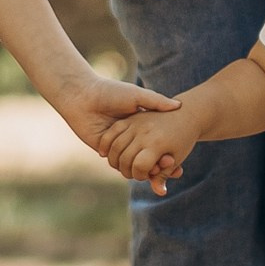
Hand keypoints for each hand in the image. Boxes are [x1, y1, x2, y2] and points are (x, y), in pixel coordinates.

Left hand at [57, 74, 180, 160]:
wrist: (83, 96)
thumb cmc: (111, 92)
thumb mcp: (137, 95)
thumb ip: (156, 102)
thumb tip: (178, 105)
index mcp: (137, 123)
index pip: (157, 140)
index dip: (169, 147)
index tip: (181, 153)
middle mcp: (129, 136)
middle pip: (148, 154)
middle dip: (163, 163)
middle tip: (176, 168)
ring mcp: (117, 145)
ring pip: (136, 162)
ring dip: (151, 169)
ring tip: (165, 172)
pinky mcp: (105, 151)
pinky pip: (121, 165)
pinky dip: (134, 170)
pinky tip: (148, 172)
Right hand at [113, 122, 193, 195]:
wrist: (186, 114)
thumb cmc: (184, 140)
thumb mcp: (177, 158)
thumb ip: (163, 175)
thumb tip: (159, 193)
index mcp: (157, 144)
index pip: (139, 167)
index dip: (140, 175)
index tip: (147, 176)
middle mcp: (144, 133)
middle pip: (125, 158)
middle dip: (127, 171)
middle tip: (133, 172)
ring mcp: (135, 123)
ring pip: (115, 147)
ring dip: (115, 160)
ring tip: (123, 164)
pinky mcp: (129, 118)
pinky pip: (112, 132)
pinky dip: (107, 144)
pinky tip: (108, 153)